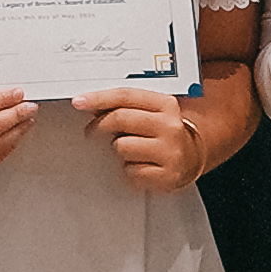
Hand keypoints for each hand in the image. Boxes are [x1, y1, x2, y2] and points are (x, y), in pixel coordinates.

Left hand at [85, 86, 204, 190]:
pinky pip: (130, 172)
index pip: (126, 95)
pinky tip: (139, 165)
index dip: (99, 97)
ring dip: (117, 150)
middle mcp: (170, 126)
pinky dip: (128, 170)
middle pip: (121, 118)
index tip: (79, 102)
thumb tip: (90, 104)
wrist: (192, 157)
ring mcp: (170, 152)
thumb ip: (125, 106)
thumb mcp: (151, 112)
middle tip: (91, 131)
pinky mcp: (167, 176)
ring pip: (121, 147)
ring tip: (129, 150)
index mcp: (166, 104)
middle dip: (99, 125)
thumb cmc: (162, 132)